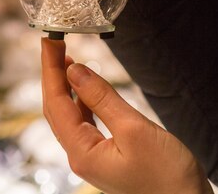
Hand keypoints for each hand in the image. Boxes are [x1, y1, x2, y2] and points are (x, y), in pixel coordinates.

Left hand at [41, 38, 212, 193]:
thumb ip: (102, 98)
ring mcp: (92, 158)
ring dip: (66, 87)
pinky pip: (84, 123)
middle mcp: (81, 157)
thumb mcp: (134, 129)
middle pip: (57, 108)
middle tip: (54, 44)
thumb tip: (75, 70)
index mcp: (82, 153)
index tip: (49, 41)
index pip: (56, 102)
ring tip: (65, 59)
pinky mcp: (106, 156)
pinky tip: (85, 89)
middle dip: (53, 75)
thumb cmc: (168, 177)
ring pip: (69, 115)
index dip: (50, 69)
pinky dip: (82, 101)